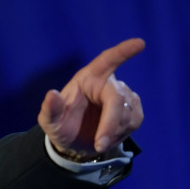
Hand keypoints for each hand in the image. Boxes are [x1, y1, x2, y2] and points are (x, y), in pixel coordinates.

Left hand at [39, 38, 144, 158]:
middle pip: (117, 98)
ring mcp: (124, 96)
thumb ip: (50, 109)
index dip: (123, 52)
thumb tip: (52, 94)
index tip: (140, 44)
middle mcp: (108, 84)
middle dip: (110, 123)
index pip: (107, 60)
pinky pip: (135, 121)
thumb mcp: (49, 121)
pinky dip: (121, 134)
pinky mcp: (134, 109)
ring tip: (98, 139)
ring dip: (113, 132)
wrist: (73, 143)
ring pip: (127, 113)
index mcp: (88, 78)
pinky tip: (109, 136)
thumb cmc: (60, 125)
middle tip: (100, 145)